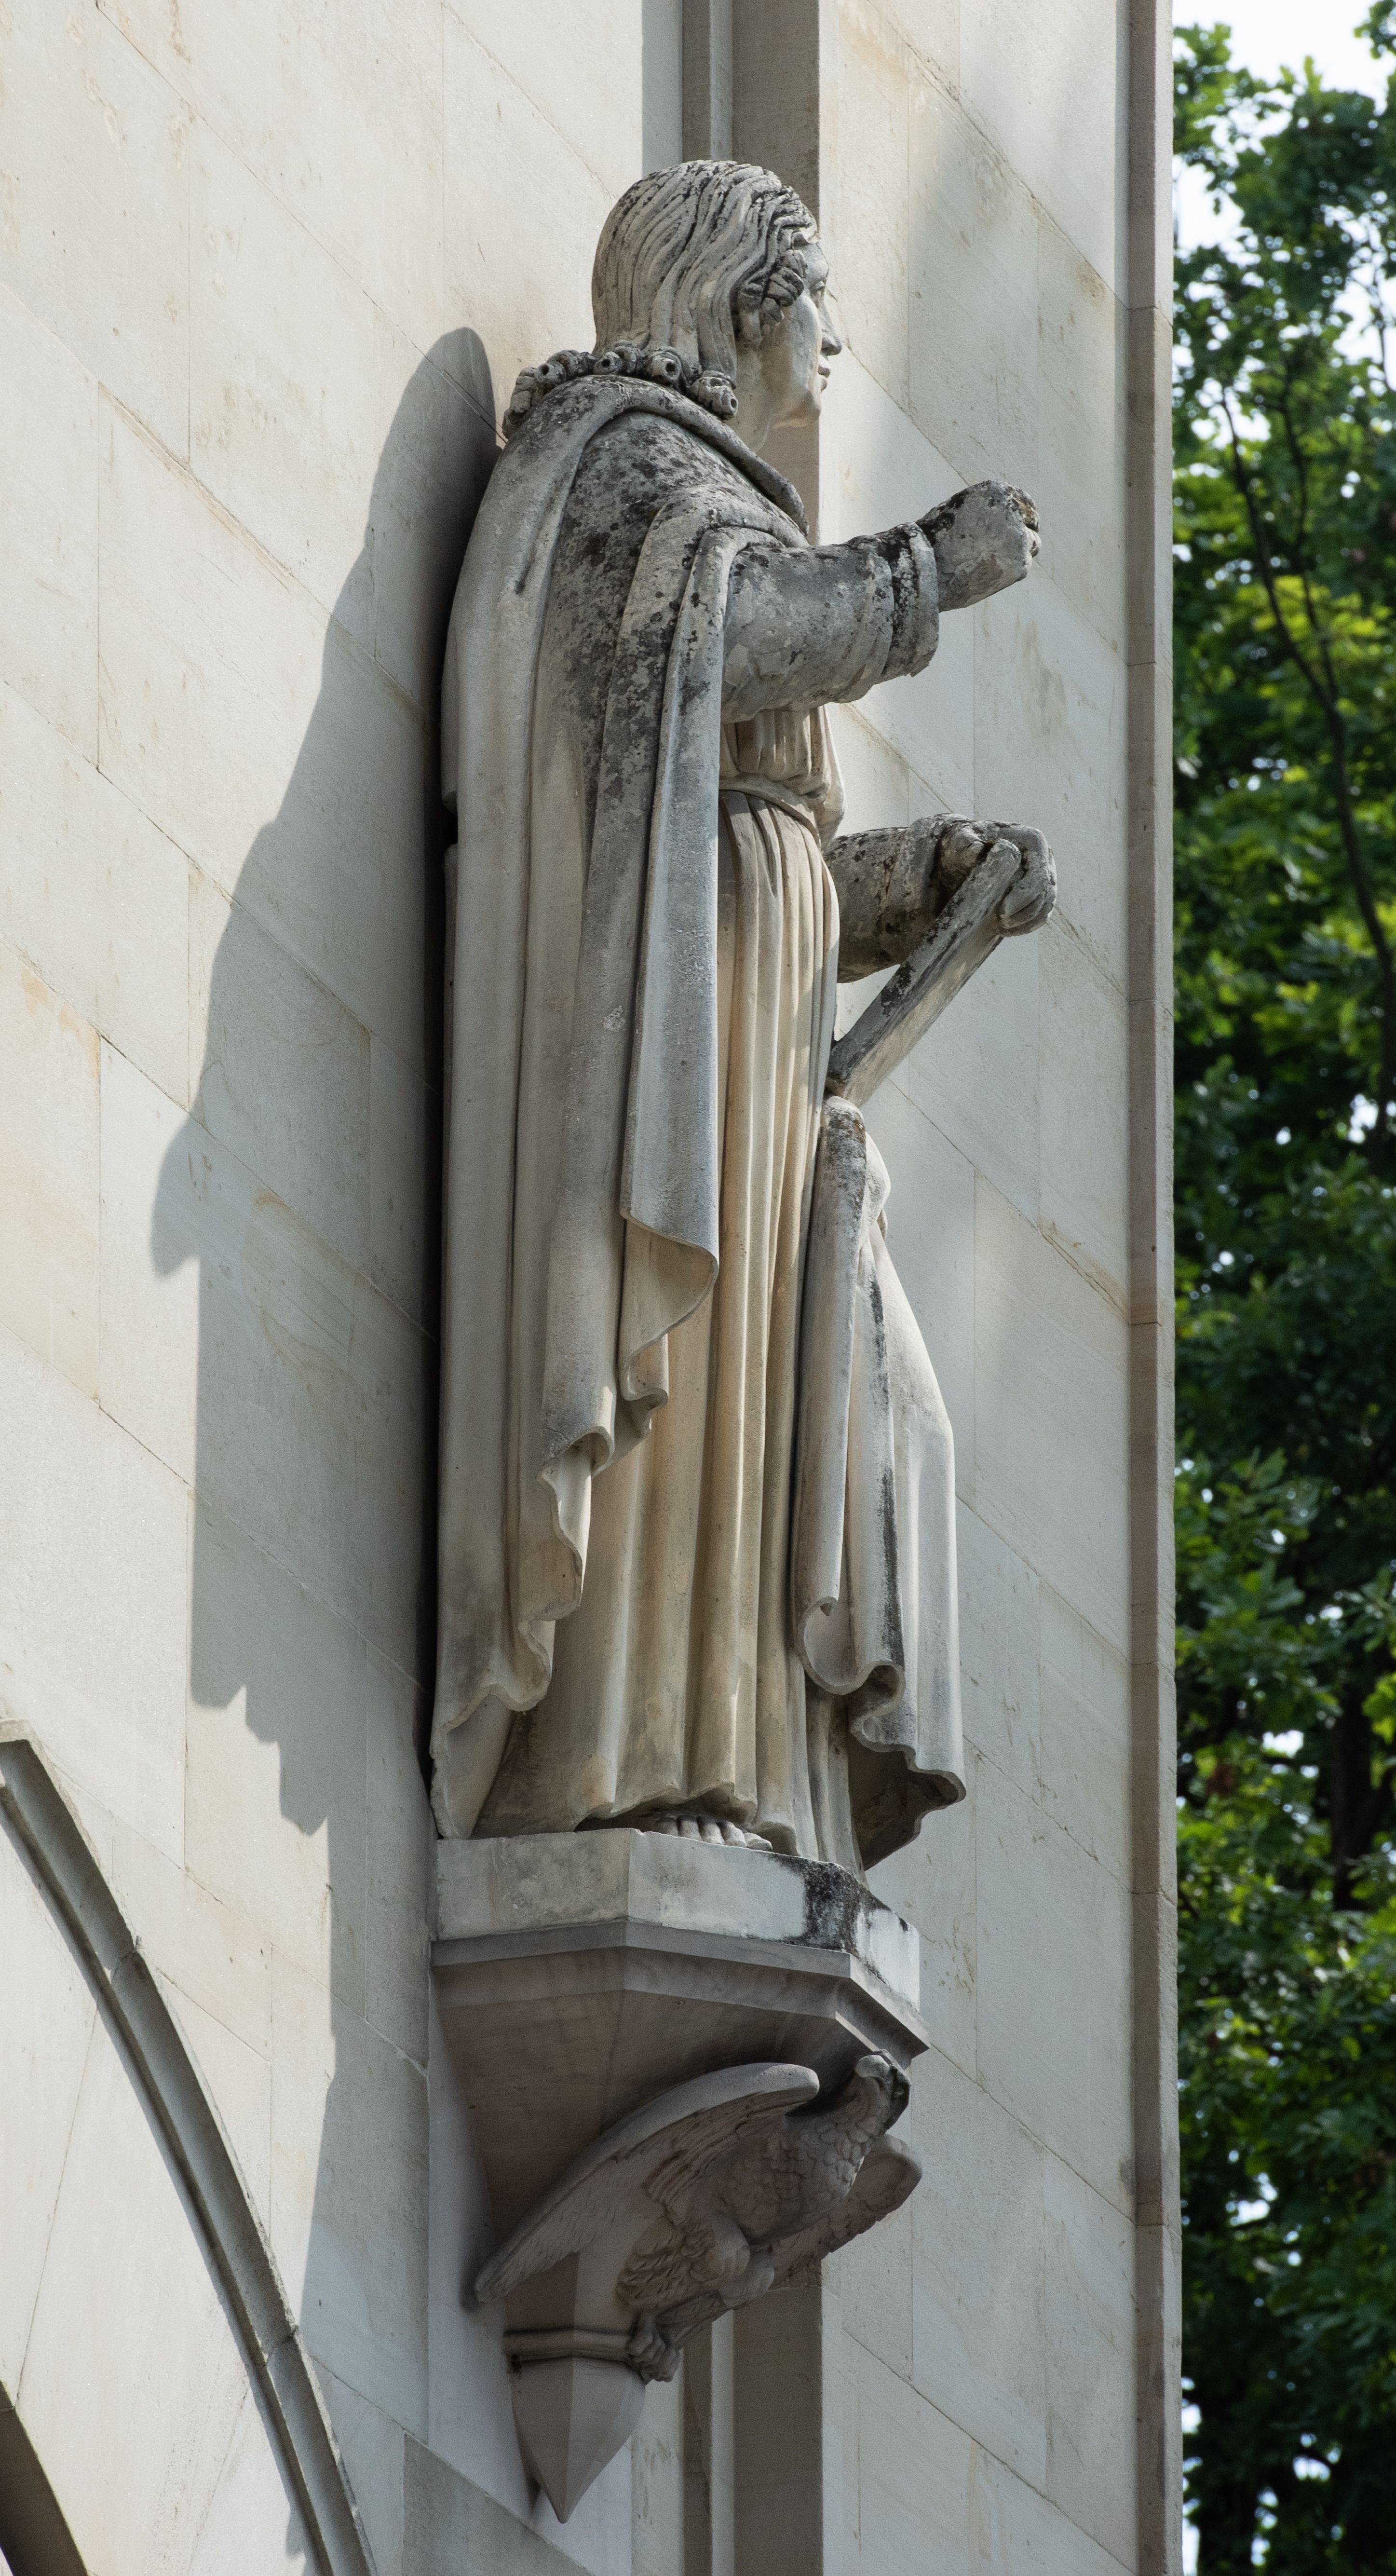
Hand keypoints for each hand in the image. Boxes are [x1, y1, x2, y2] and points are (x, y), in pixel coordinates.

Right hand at [920, 482, 1040, 610]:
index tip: (1025, 525)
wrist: (927, 567)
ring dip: (1018, 553)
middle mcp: (1013, 511)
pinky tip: (989, 573)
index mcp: (997, 491)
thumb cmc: (934, 541)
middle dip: (1024, 534)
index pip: (1024, 502)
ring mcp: (1019, 538)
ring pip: (1030, 547)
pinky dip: (1010, 570)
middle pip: (1031, 525)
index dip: (1024, 515)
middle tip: (1014, 547)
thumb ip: (986, 512)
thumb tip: (1006, 525)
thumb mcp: (960, 511)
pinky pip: (1022, 567)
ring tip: (993, 562)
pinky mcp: (1020, 564)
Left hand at [933, 817, 1055, 934]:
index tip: (1001, 912)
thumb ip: (965, 843)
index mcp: (1033, 840)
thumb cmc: (963, 843)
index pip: (1038, 874)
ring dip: (1026, 921)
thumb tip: (975, 849)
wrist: (965, 851)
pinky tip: (1006, 931)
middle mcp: (1044, 855)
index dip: (1023, 897)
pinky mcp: (1040, 889)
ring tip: (1001, 928)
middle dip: (1025, 912)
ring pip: (1046, 904)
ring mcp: (1045, 873)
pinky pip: (1041, 912)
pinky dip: (1027, 925)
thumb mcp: (960, 839)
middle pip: (1046, 892)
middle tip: (1000, 924)